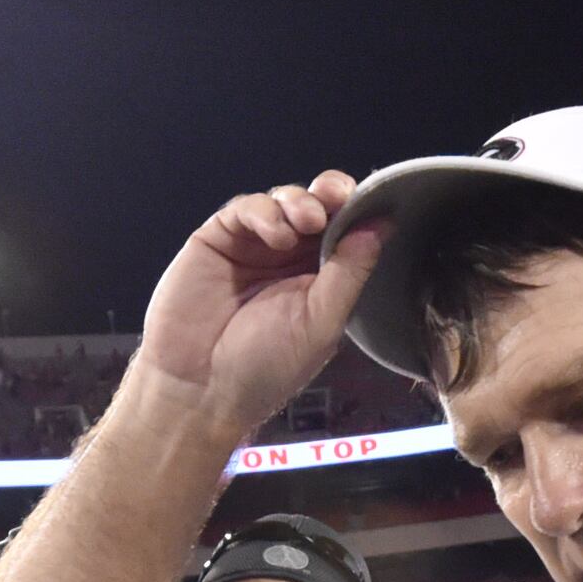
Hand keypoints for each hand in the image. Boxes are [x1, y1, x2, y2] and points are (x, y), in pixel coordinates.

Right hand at [131, 172, 383, 437]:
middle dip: (332, 194)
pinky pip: (246, 209)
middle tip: (337, 195)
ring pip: (284, 200)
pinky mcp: (218, 238)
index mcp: (323, 279)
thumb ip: (350, 272)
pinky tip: (275, 236)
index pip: (348, 231)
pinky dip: (265, 213)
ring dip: (300, 202)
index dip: (359, 210)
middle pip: (319, 206)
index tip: (371, 200)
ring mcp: (254, 246)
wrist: (199, 388)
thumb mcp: (321, 323)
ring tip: (307, 220)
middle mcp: (291, 258)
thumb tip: (383, 224)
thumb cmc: (266, 367)